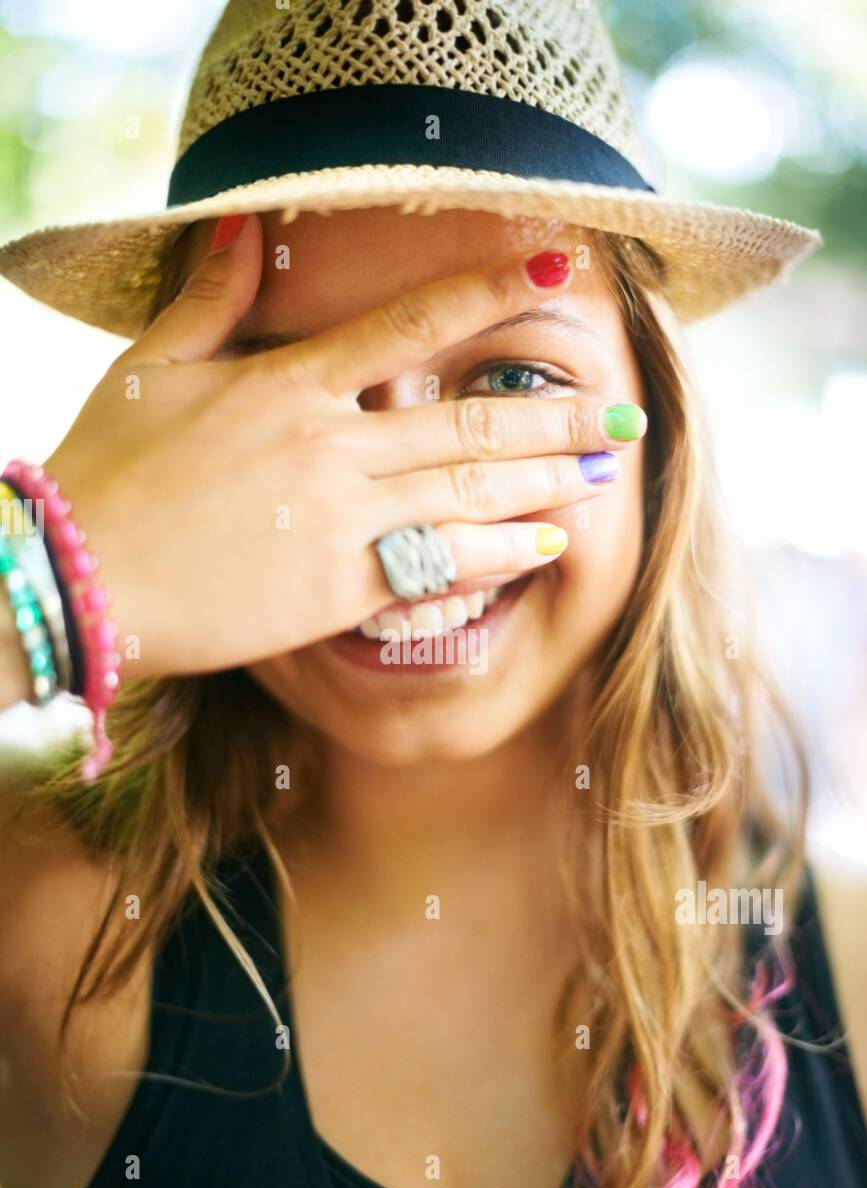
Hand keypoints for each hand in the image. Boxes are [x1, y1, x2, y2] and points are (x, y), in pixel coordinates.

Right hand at [42, 215, 644, 680]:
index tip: (559, 276)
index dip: (491, 292)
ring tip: (605, 467)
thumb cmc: (106, 473)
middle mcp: (332, 447)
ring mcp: (342, 521)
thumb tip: (241, 227)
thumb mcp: (149, 368)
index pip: (409, 323)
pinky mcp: (340, 589)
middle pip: (469, 422)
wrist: (83, 580)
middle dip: (556, 413)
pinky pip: (441, 567)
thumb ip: (208, 299)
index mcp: (289, 382)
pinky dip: (500, 553)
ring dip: (548, 480)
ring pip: (470, 494)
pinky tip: (549, 543)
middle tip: (622, 409)